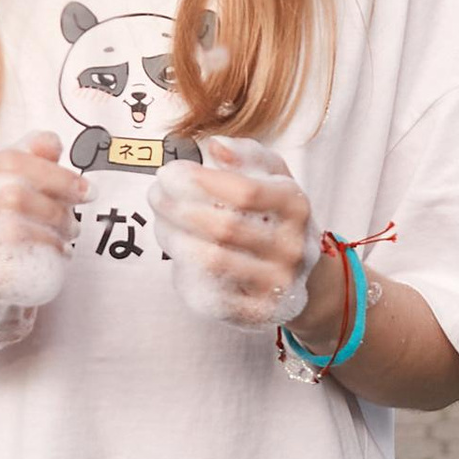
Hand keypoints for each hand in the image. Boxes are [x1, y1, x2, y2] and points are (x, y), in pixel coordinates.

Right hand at [0, 129, 79, 354]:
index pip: (10, 161)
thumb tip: (48, 143)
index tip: (87, 192)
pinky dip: (39, 264)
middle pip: (13, 194)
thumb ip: (33, 165)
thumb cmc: (3, 243)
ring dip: (52, 236)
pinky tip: (55, 264)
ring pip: (11, 230)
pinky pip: (5, 270)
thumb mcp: (18, 198)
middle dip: (56, 208)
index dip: (55, 174)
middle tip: (76, 225)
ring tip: (68, 244)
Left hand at [151, 135, 318, 330]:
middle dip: (178, 208)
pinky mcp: (257, 312)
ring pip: (213, 260)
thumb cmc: (276, 217)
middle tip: (155, 194)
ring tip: (160, 220)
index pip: (245, 192)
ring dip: (174, 238)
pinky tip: (176, 251)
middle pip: (224, 227)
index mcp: (296, 206)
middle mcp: (292, 247)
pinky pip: (212, 292)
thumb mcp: (272, 177)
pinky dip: (185, 270)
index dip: (201, 181)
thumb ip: (246, 155)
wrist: (304, 277)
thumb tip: (214, 146)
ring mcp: (277, 283)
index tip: (171, 173)